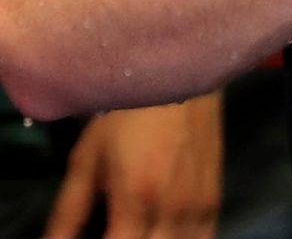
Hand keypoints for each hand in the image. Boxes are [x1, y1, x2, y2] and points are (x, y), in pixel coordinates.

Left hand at [46, 94, 221, 238]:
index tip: (97, 235)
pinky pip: (204, 237)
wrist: (178, 77)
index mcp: (136, 199)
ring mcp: (200, 206)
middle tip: (116, 229)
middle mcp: (173, 209)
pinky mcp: (215, 199)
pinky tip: (163, 232)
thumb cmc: (126, 115)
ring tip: (137, 230)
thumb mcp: (86, 161)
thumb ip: (69, 212)